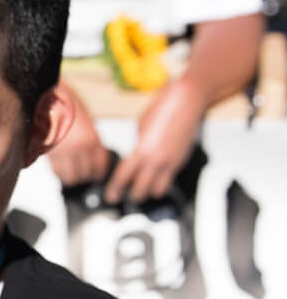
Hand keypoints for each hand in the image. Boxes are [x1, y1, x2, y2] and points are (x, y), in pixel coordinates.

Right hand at [46, 84, 111, 186]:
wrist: (45, 94)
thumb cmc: (65, 103)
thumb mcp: (85, 122)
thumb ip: (90, 141)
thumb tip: (91, 156)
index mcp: (91, 139)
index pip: (99, 166)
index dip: (97, 171)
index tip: (96, 171)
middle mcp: (78, 148)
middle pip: (85, 174)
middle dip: (84, 173)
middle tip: (81, 169)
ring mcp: (62, 152)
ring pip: (70, 176)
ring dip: (70, 174)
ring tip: (69, 167)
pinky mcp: (47, 153)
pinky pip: (56, 171)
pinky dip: (58, 171)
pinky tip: (59, 164)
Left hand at [103, 81, 203, 203]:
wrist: (187, 101)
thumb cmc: (163, 108)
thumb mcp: (141, 127)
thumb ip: (137, 146)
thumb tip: (134, 156)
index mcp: (141, 150)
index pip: (124, 177)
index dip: (116, 189)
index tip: (111, 196)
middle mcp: (156, 159)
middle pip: (141, 190)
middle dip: (133, 196)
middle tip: (127, 197)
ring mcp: (170, 162)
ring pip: (158, 190)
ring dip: (150, 191)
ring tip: (144, 190)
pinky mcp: (181, 160)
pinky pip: (169, 179)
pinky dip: (162, 182)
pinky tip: (157, 178)